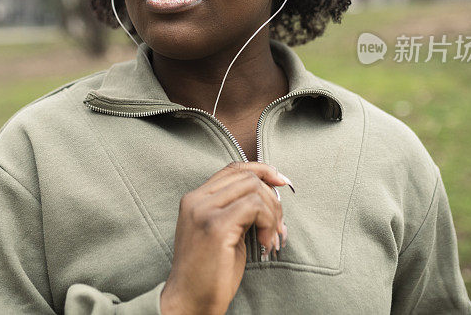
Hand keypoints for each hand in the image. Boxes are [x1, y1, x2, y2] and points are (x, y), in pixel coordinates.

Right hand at [160, 161, 291, 314]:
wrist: (189, 301)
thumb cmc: (208, 273)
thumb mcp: (221, 231)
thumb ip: (235, 208)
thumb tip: (268, 191)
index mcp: (194, 199)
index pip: (232, 169)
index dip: (261, 169)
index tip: (280, 181)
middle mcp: (196, 200)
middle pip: (246, 177)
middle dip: (271, 197)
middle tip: (277, 225)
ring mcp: (204, 211)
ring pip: (253, 188)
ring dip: (272, 211)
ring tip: (270, 236)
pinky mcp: (216, 227)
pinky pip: (255, 207)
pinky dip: (268, 221)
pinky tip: (265, 242)